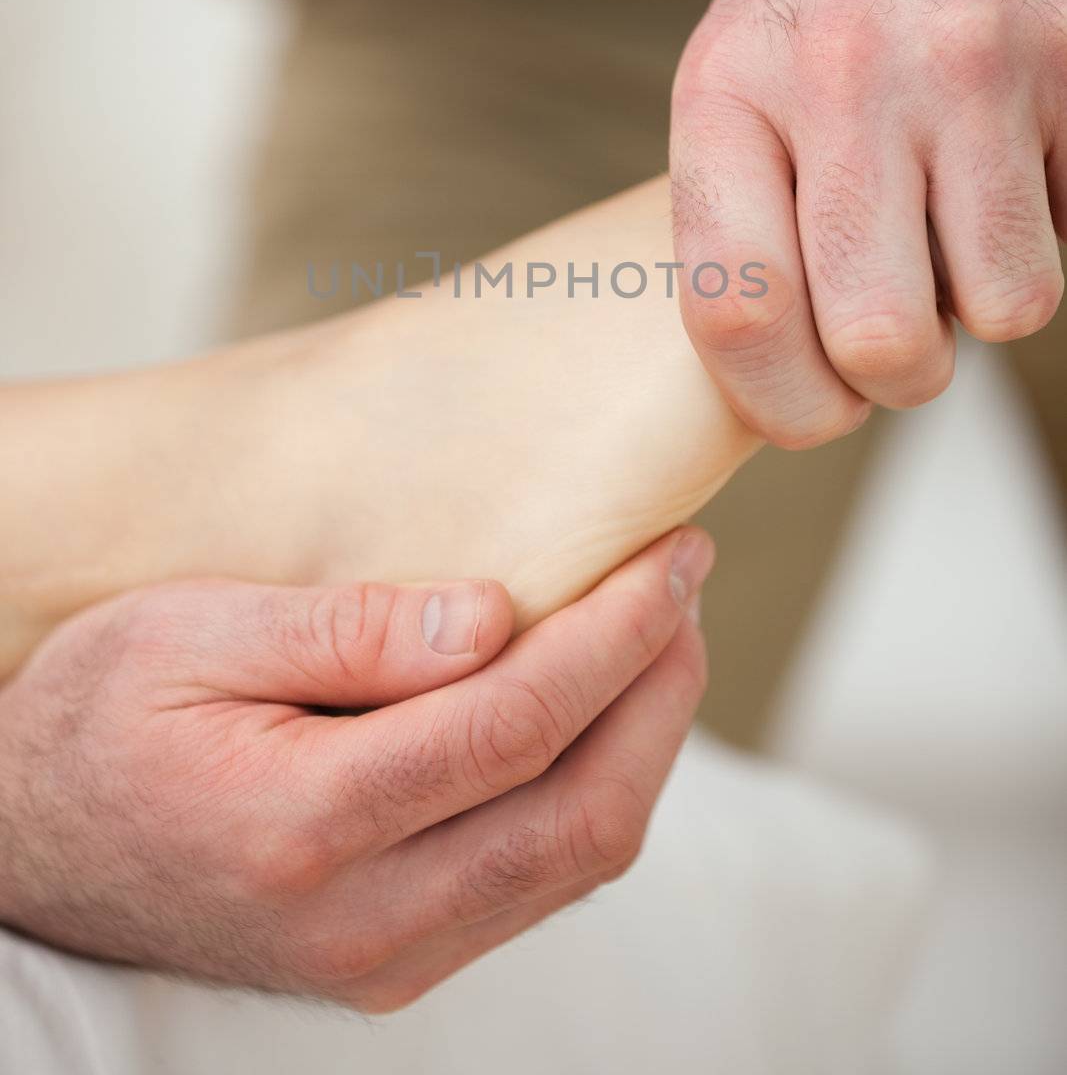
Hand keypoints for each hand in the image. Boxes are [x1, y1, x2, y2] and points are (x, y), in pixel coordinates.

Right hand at [0, 527, 710, 1010]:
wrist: (31, 847)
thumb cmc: (95, 718)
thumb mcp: (186, 633)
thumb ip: (343, 630)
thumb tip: (495, 615)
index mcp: (300, 822)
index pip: (516, 726)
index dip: (615, 635)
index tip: (670, 556)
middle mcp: (361, 920)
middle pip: (581, 815)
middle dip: (659, 688)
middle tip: (681, 582)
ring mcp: (385, 958)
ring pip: (576, 859)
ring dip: (643, 741)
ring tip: (657, 632)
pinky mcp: (398, 961)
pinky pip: (537, 880)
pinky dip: (592, 788)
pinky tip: (595, 708)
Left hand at [671, 0, 1066, 445]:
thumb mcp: (736, 75)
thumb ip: (741, 214)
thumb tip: (782, 376)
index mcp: (727, 90)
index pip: (733, 310)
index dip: (783, 404)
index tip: (813, 405)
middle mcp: (841, 72)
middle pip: (877, 338)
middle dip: (897, 375)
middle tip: (898, 334)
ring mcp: (966, 61)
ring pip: (1002, 304)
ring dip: (984, 296)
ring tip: (954, 216)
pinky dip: (1044, 223)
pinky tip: (1007, 155)